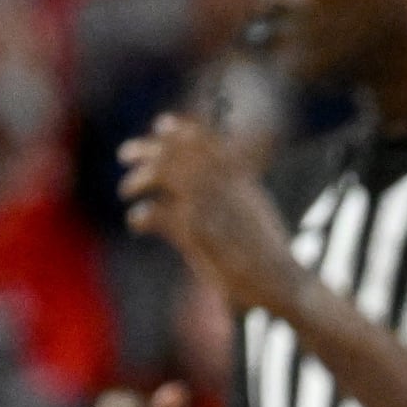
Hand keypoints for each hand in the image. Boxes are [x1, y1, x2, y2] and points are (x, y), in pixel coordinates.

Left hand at [120, 110, 300, 313]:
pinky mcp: (195, 233)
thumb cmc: (268, 254)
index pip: (205, 139)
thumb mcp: (255, 211)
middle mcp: (223, 184)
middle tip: (125, 154)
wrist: (282, 281)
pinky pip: (157, 213)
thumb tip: (221, 186)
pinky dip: (140, 216)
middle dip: (147, 149)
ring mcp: (208, 205)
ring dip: (139, 179)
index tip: (161, 125)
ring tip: (127, 191)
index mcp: (240, 176)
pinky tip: (136, 222)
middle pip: (177, 152)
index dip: (180, 130)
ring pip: (163, 174)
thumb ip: (235, 192)